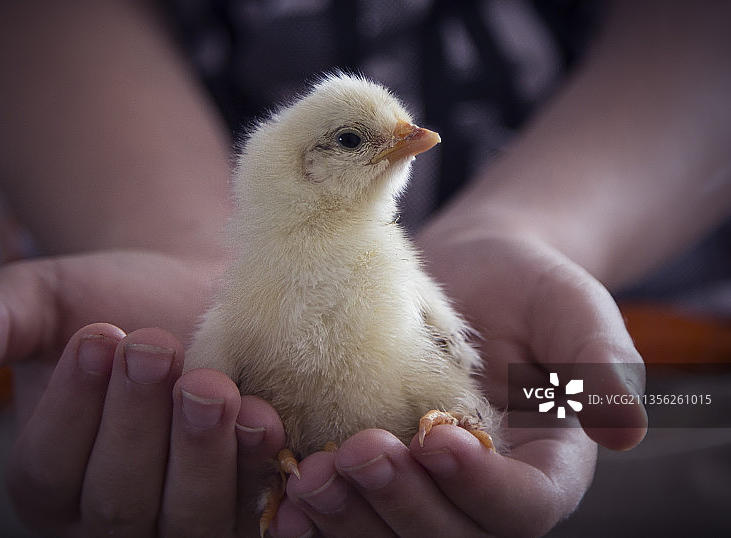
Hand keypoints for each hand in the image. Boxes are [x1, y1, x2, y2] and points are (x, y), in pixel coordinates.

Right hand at [0, 250, 282, 535]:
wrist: (192, 296)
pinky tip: (263, 420)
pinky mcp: (249, 500)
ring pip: (187, 519)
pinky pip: (256, 507)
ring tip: (210, 387)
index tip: (99, 338)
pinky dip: (260, 470)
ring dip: (200, 455)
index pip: (48, 474)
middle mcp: (112, 517)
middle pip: (117, 507)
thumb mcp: (41, 299)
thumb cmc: (112, 301)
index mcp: (50, 480)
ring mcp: (185, 516)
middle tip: (155, 349)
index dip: (71, 411)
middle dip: (136, 428)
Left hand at [268, 233, 646, 536]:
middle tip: (360, 452)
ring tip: (313, 475)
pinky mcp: (376, 474)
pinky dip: (318, 518)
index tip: (436, 436)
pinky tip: (285, 496)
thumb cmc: (527, 286)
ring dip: (352, 518)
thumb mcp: (572, 310)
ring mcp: (426, 490)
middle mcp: (482, 495)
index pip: (523, 507)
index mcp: (544, 469)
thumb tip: (626, 431)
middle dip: (404, 504)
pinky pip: (352, 515)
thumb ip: (600, 365)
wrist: (467, 273)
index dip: (482, 487)